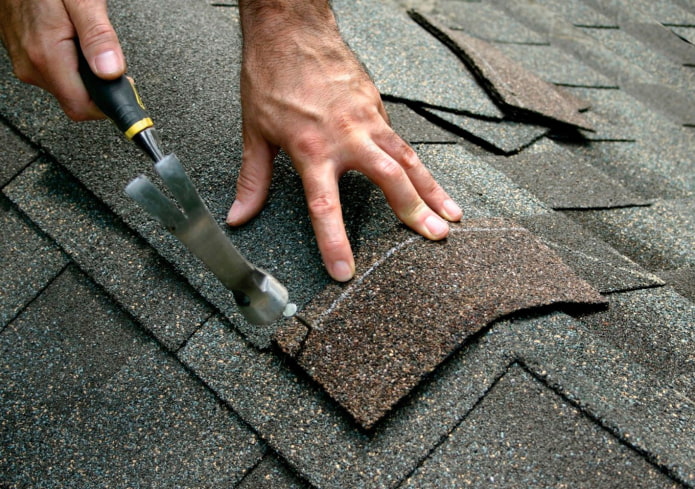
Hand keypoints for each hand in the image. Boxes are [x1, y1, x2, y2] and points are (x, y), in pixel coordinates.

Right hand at [0, 0, 124, 119]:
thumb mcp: (83, 1)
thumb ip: (99, 37)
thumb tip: (111, 71)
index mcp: (47, 57)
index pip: (82, 108)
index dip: (108, 104)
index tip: (124, 91)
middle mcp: (32, 65)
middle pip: (76, 100)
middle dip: (99, 87)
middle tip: (111, 62)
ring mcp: (26, 61)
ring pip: (67, 87)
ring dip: (85, 74)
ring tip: (90, 45)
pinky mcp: (25, 55)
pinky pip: (55, 73)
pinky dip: (72, 64)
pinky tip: (74, 42)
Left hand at [228, 1, 462, 281]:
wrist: (291, 27)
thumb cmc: (271, 76)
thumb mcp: (254, 131)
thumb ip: (253, 179)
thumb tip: (239, 216)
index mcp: (311, 148)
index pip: (326, 206)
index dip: (336, 241)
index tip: (345, 271)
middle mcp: (346, 135)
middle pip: (389, 178)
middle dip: (415, 210)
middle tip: (436, 236)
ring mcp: (367, 118)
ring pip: (408, 157)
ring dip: (432, 187)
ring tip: (453, 214)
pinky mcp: (376, 104)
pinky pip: (399, 138)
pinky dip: (416, 161)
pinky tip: (426, 180)